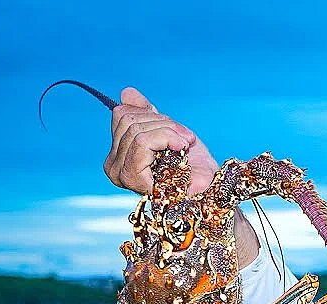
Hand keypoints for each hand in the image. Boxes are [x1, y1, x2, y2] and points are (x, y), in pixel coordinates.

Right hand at [104, 88, 218, 196]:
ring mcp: (121, 174)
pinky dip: (166, 138)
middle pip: (129, 120)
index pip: (122, 114)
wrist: (212, 189)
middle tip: (186, 138)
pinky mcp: (132, 178)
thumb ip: (146, 114)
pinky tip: (181, 149)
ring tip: (185, 144)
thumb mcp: (170, 132)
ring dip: (169, 131)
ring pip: (137, 130)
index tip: (178, 130)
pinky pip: (142, 141)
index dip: (152, 114)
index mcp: (118, 156)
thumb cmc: (194, 166)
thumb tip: (126, 92)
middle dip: (163, 123)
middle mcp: (113, 167)